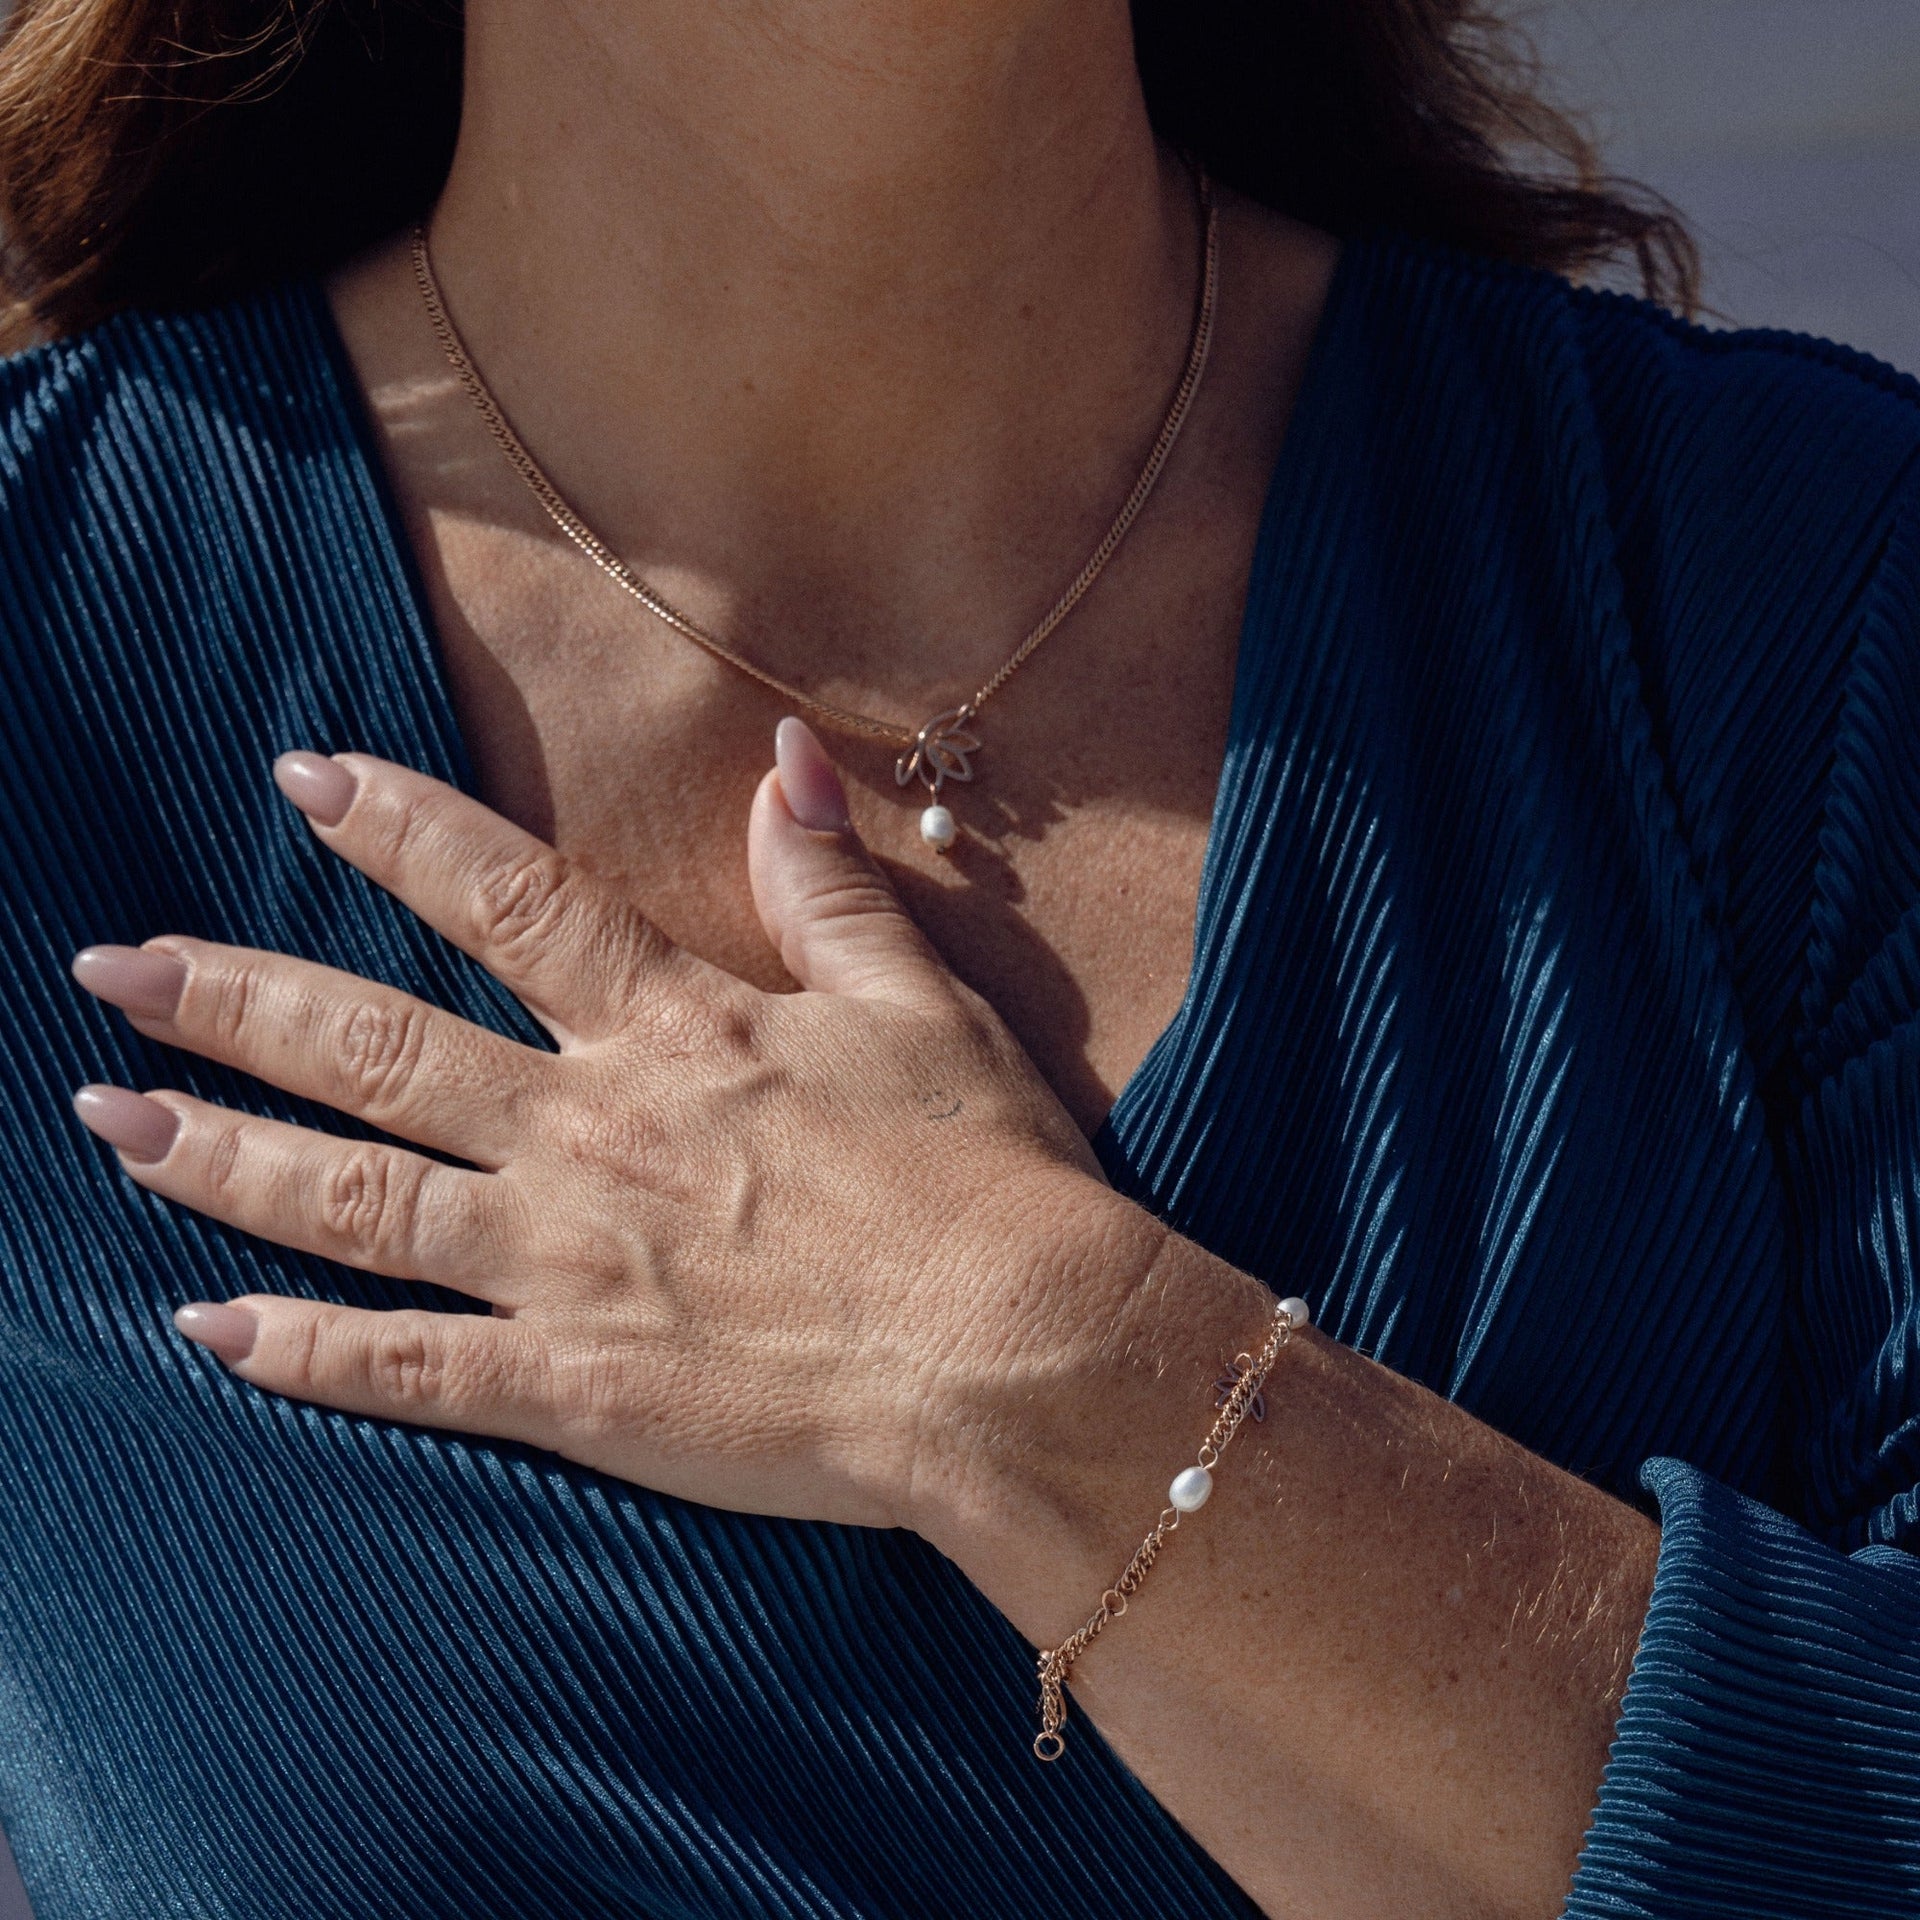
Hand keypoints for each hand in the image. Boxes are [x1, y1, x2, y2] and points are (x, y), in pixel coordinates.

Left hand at [69, 721, 1130, 1536]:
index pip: (505, 896)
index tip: (301, 775)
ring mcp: (565, 1264)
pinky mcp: (572, 1387)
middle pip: (376, 1047)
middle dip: (236, 998)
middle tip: (114, 966)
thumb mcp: (917, 1001)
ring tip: (111, 1121)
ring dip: (222, 1156)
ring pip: (354, 1198)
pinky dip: (299, 1352)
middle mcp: (589, 1131)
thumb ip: (828, 885)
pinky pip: (405, 1369)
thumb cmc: (985, 1173)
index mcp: (675, 1029)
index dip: (396, 827)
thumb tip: (788, 759)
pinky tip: (206, 1332)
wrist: (1017, 1354)